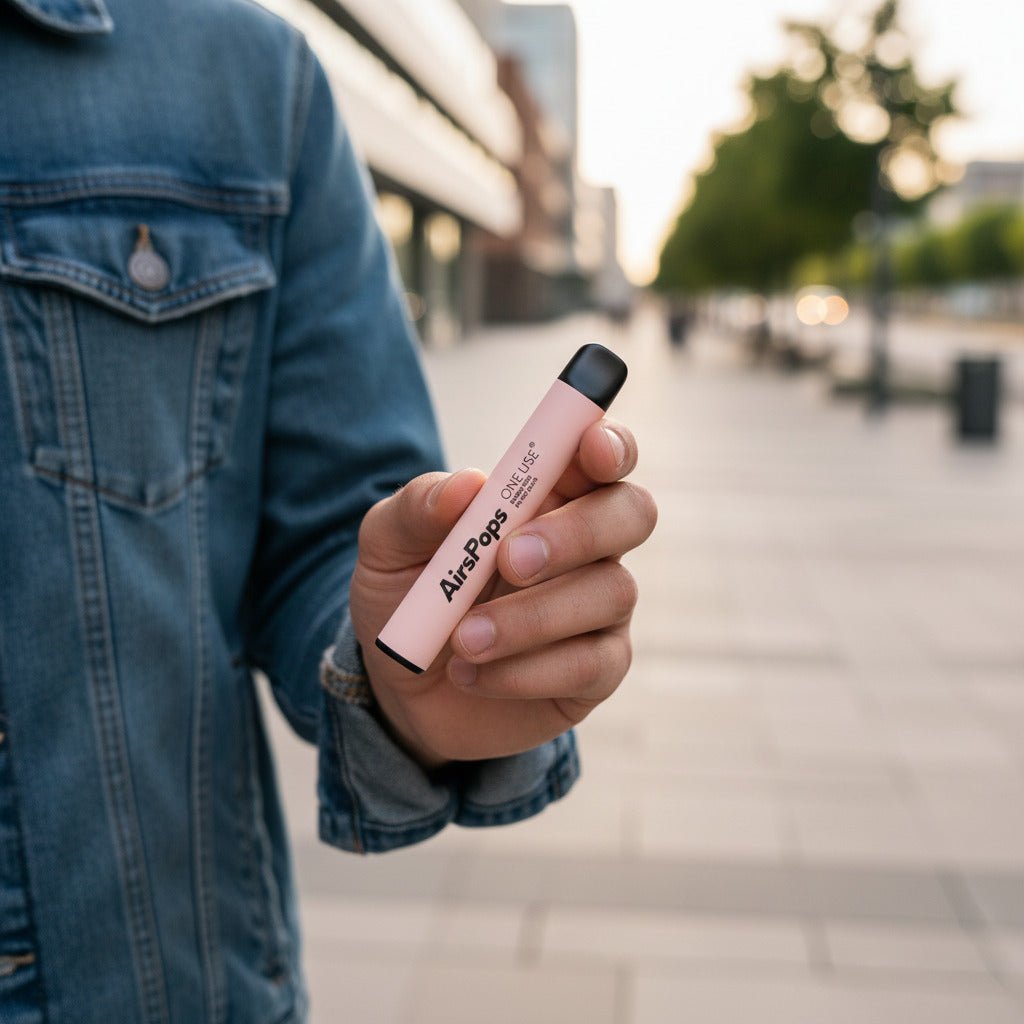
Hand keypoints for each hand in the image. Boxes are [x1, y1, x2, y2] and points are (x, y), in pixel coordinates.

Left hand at [348, 420, 656, 767]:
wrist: (399, 686)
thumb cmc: (408, 596)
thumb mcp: (388, 545)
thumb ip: (419, 507)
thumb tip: (468, 485)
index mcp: (546, 494)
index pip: (603, 452)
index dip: (610, 442)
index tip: (592, 450)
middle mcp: (588, 544)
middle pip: (632, 512)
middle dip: (578, 531)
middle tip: (509, 561)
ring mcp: (600, 607)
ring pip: (611, 592)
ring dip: (532, 617)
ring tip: (462, 640)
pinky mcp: (598, 670)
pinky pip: (591, 665)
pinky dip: (524, 671)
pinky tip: (471, 674)